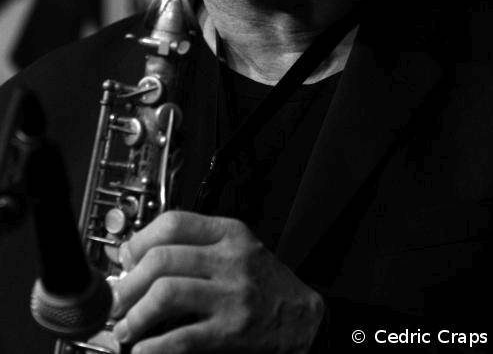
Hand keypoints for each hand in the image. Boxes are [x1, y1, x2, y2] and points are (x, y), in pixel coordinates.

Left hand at [111, 210, 323, 353]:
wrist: (304, 318)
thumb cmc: (265, 284)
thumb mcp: (238, 249)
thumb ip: (196, 245)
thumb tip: (137, 255)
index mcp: (229, 234)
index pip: (173, 223)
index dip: (139, 240)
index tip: (125, 259)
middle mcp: (229, 260)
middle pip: (161, 258)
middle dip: (128, 282)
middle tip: (117, 299)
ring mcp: (231, 296)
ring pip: (165, 294)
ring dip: (135, 314)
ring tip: (125, 328)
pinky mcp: (231, 332)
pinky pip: (180, 337)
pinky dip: (153, 347)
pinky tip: (143, 350)